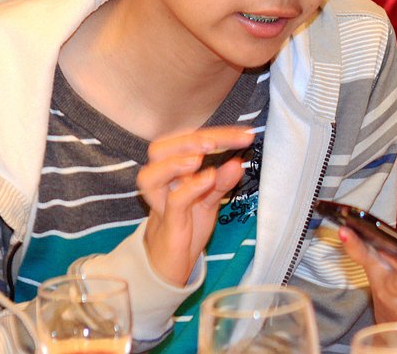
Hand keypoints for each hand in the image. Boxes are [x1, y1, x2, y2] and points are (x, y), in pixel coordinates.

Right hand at [137, 126, 253, 285]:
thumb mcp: (208, 199)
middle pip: (160, 149)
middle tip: (213, 141)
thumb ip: (222, 181)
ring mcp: (161, 203)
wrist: (170, 263)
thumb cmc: (187, 225)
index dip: (215, 133)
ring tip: (199, 156)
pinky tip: (207, 179)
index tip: (245, 135)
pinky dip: (190, 188)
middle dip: (186, 140)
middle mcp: (162, 182)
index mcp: (172, 170)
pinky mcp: (168, 223)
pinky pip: (173, 202)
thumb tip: (237, 162)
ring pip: (151, 176)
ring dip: (175, 161)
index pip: (186, 140)